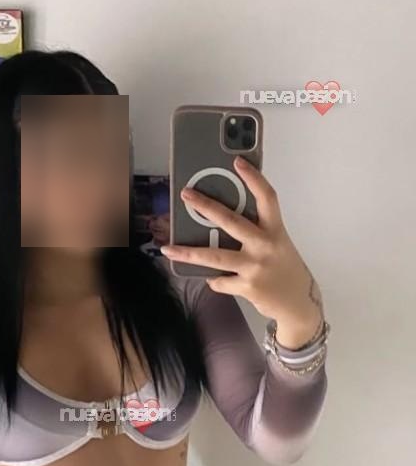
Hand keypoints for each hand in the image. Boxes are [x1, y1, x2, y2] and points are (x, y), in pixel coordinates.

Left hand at [161, 155, 324, 347]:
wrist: (298, 303)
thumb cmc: (284, 269)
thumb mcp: (276, 244)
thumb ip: (255, 232)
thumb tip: (220, 223)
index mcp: (274, 230)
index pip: (267, 198)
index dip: (253, 178)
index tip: (237, 161)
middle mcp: (265, 246)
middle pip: (231, 221)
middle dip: (205, 206)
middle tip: (186, 195)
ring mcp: (255, 267)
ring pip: (214, 257)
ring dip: (188, 253)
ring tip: (168, 249)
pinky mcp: (247, 287)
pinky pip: (219, 281)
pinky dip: (214, 280)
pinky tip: (215, 279)